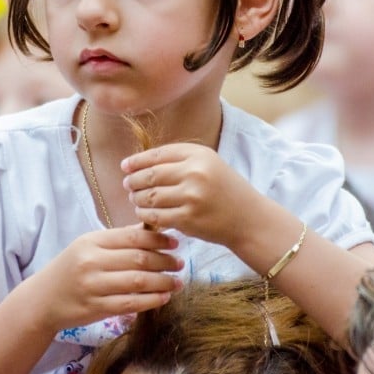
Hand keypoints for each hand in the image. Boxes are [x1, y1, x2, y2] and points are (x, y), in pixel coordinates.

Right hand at [27, 224, 181, 333]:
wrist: (43, 299)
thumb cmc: (70, 269)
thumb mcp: (87, 246)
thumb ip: (117, 239)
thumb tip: (151, 230)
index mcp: (92, 242)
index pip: (133, 237)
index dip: (158, 239)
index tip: (175, 243)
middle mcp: (92, 262)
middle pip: (139, 259)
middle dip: (165, 261)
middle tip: (180, 263)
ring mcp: (93, 286)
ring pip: (138, 281)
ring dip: (163, 281)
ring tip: (177, 281)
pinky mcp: (96, 308)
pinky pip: (131, 303)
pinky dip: (151, 300)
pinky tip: (164, 297)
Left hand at [121, 143, 260, 245]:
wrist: (248, 219)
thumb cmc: (224, 190)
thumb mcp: (208, 164)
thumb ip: (179, 160)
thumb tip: (139, 163)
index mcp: (198, 154)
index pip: (158, 154)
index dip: (137, 160)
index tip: (125, 166)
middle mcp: (195, 172)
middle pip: (150, 175)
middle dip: (133, 180)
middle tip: (127, 185)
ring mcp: (191, 196)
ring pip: (150, 196)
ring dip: (137, 199)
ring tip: (135, 199)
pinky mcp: (188, 219)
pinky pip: (156, 216)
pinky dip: (145, 215)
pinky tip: (144, 214)